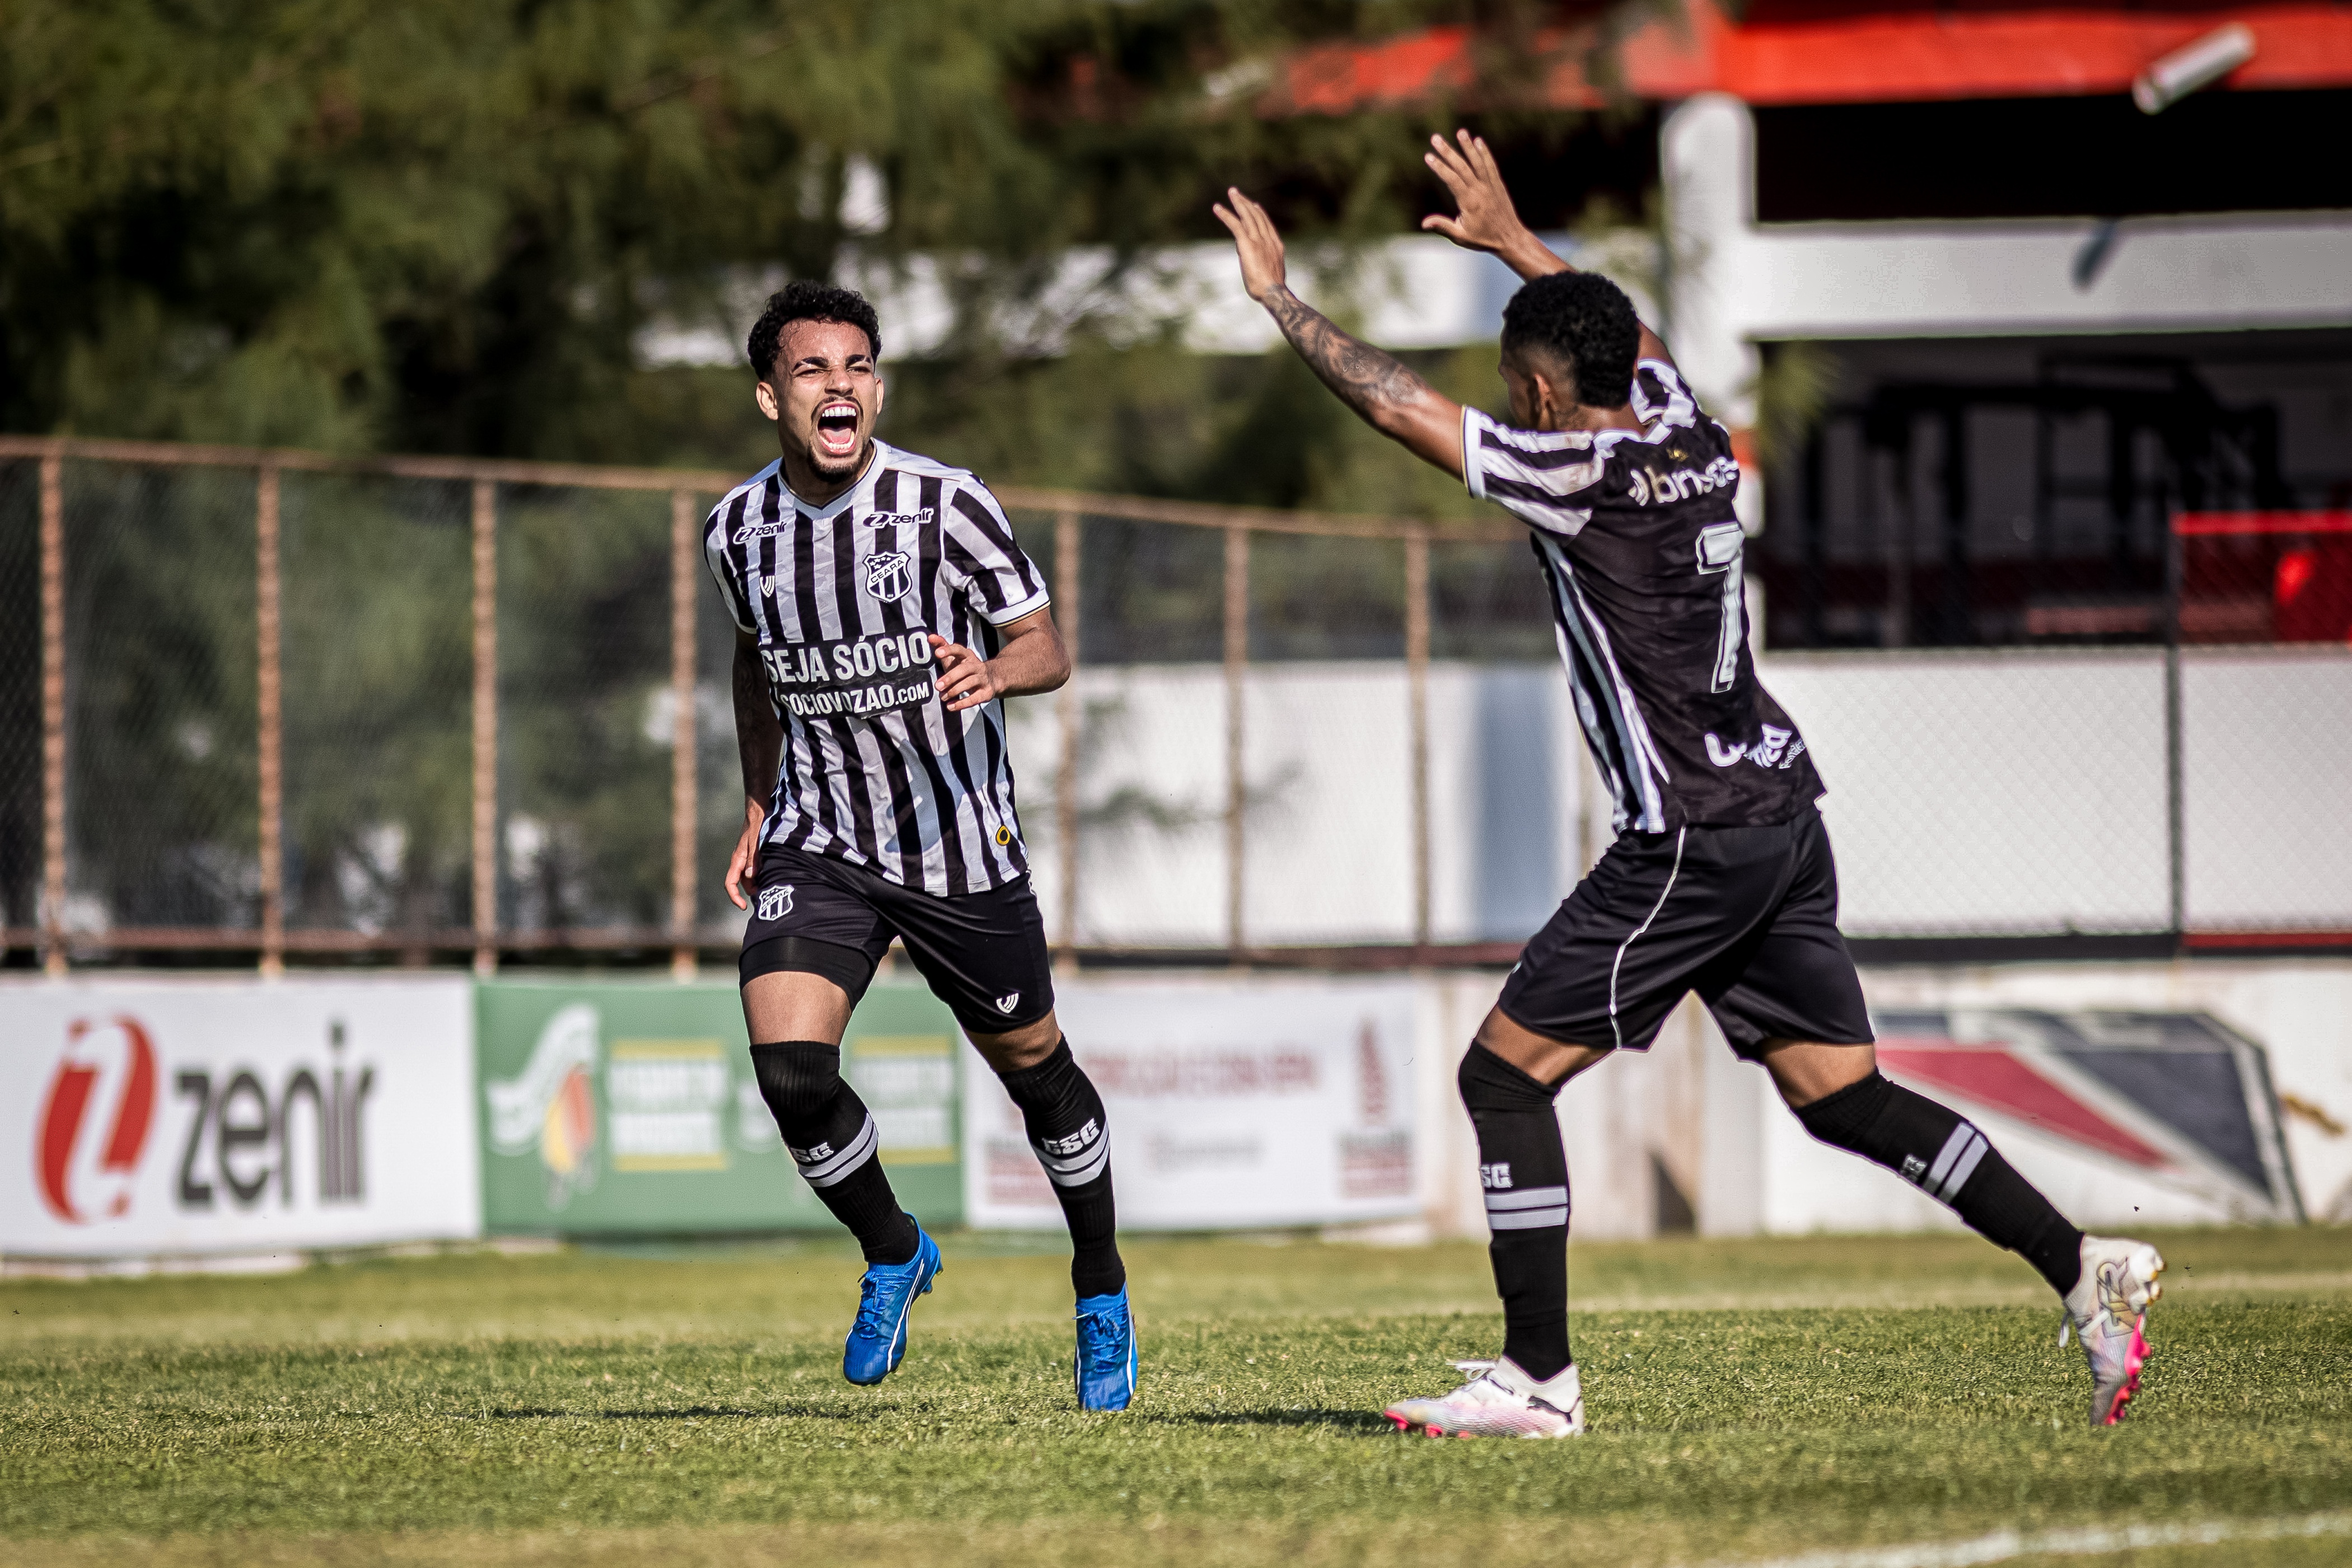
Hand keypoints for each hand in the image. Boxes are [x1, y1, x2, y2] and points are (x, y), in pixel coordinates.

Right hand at [724, 800, 764, 910]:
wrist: (759, 809)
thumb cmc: (757, 823)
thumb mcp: (756, 840)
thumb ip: (753, 858)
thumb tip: (751, 877)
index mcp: (738, 859)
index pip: (730, 883)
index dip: (735, 897)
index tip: (744, 907)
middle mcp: (741, 860)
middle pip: (743, 883)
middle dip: (752, 892)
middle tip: (769, 895)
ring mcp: (748, 858)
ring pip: (751, 877)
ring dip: (760, 883)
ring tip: (775, 885)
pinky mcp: (755, 854)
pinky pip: (757, 869)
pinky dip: (764, 874)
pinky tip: (776, 874)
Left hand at [929, 634, 999, 710]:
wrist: (993, 678)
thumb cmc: (968, 668)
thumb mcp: (955, 657)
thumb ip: (943, 646)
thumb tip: (930, 637)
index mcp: (967, 656)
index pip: (958, 650)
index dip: (948, 650)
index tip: (937, 652)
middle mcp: (976, 666)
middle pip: (964, 669)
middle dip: (950, 677)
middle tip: (938, 685)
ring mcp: (982, 679)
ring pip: (969, 683)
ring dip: (954, 690)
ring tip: (943, 697)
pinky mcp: (986, 692)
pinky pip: (974, 698)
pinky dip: (962, 703)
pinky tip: (951, 706)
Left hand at [1212, 187, 1287, 303]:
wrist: (1273, 292)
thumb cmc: (1271, 289)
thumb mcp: (1269, 272)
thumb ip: (1262, 262)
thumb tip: (1251, 258)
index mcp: (1276, 245)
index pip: (1267, 225)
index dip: (1260, 213)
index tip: (1255, 205)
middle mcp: (1268, 239)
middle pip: (1257, 215)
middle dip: (1247, 203)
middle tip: (1237, 193)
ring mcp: (1259, 240)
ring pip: (1247, 216)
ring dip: (1238, 202)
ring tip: (1231, 192)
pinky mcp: (1247, 244)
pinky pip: (1235, 225)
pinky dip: (1226, 215)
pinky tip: (1217, 208)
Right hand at [1421, 130, 1552, 274]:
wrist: (1510, 238)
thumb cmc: (1483, 239)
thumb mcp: (1461, 237)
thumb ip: (1443, 227)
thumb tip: (1424, 223)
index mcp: (1469, 202)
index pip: (1452, 179)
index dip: (1439, 167)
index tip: (1428, 156)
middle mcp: (1480, 190)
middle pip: (1462, 166)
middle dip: (1448, 151)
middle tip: (1435, 138)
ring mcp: (1490, 185)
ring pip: (1478, 162)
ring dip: (1468, 146)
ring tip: (1460, 132)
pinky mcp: (1497, 184)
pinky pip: (1490, 165)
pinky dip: (1484, 153)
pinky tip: (1478, 141)